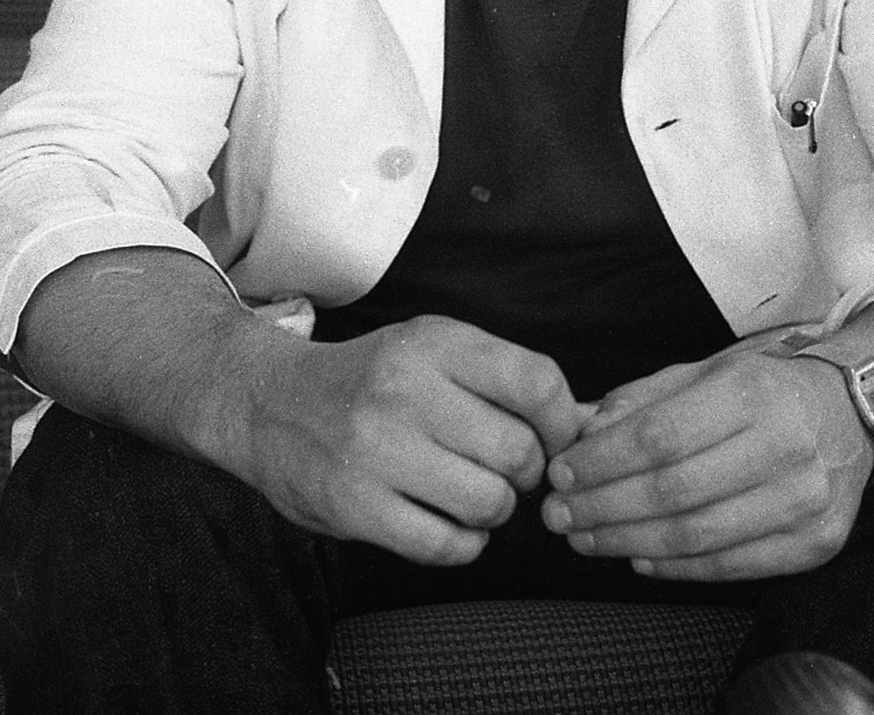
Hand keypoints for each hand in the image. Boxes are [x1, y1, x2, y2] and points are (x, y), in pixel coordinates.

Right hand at [240, 314, 592, 564]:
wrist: (270, 404)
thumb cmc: (372, 380)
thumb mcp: (433, 350)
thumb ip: (505, 379)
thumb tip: (588, 425)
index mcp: (434, 342)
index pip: (536, 382)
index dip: (563, 422)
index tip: (556, 440)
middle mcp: (406, 389)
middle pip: (518, 451)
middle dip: (525, 473)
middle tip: (502, 469)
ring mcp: (377, 449)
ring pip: (489, 503)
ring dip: (494, 511)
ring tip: (472, 496)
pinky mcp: (354, 506)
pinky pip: (446, 546)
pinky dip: (463, 544)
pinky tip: (447, 523)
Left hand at [541, 348, 872, 580]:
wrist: (853, 414)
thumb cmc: (766, 390)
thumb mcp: (706, 373)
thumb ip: (642, 400)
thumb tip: (579, 430)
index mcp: (752, 393)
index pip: (661, 437)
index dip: (602, 461)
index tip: (561, 473)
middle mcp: (785, 447)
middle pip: (673, 491)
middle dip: (604, 508)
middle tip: (559, 516)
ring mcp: (805, 501)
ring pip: (698, 536)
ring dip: (628, 543)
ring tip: (586, 539)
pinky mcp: (815, 545)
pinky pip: (731, 566)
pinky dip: (676, 568)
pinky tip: (638, 558)